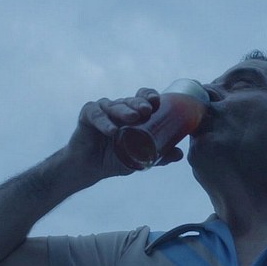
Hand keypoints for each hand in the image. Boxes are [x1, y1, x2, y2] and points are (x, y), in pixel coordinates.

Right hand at [66, 88, 181, 176]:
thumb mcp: (139, 159)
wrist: (90, 168)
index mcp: (131, 113)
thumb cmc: (114, 159)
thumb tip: (179, 154)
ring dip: (123, 111)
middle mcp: (118, 108)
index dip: (149, 96)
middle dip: (139, 103)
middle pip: (130, 100)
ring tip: (132, 118)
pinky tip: (111, 130)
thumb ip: (159, 157)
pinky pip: (95, 115)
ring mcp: (102, 110)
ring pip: (113, 105)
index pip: (142, 98)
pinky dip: (104, 122)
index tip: (156, 102)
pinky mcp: (87, 116)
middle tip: (147, 110)